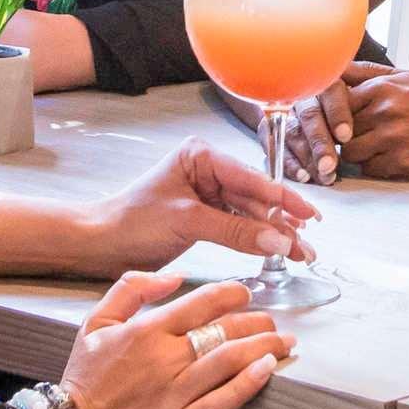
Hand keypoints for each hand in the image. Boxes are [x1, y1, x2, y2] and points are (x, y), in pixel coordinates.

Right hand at [57, 273, 291, 408]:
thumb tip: (172, 275)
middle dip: (257, 321)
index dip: (233, 294)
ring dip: (264, 348)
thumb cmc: (85, 379)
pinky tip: (267, 371)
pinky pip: (223, 402)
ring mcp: (175, 394)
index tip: (248, 294)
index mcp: (147, 330)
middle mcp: (165, 359)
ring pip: (230, 362)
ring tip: (284, 342)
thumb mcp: (95, 322)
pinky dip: (249, 384)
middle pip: (224, 331)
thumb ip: (130, 289)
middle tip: (273, 321)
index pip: (202, 302)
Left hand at [84, 140, 316, 272]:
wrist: (101, 244)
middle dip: (282, 221)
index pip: (250, 177)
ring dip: (273, 233)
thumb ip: (235, 231)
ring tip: (299, 253)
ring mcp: (207, 193)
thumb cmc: (133, 222)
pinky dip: (256, 239)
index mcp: (201, 155)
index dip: (282, 198)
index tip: (308, 215)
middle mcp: (207, 169)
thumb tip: (279, 239)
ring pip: (249, 214)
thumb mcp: (188, 222)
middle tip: (307, 244)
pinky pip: (237, 225)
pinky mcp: (204, 215)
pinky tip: (275, 249)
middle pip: (254, 196)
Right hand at [281, 70, 361, 184]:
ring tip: (324, 175)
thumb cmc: (364, 105)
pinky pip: (275, 146)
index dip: (337, 112)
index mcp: (328, 81)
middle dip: (320, 142)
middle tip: (332, 165)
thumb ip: (370, 82)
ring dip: (307, 156)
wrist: (333, 110)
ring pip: (293, 132)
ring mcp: (288, 114)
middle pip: (309, 115)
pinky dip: (289, 162)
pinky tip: (304, 175)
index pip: (329, 90)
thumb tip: (384, 82)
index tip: (346, 135)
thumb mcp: (372, 87)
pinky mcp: (273, 132)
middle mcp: (306, 95)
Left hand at [335, 58, 408, 180]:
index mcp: (382, 87)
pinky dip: (375, 167)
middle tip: (353, 137)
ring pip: (350, 153)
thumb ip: (368, 73)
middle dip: (343, 136)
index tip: (338, 120)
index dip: (334, 113)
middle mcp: (384, 111)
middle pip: (340, 129)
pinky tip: (391, 158)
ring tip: (374, 148)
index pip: (336, 101)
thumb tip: (335, 67)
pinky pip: (370, 169)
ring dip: (358, 154)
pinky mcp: (402, 162)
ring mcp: (393, 138)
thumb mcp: (405, 77)